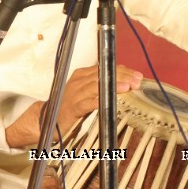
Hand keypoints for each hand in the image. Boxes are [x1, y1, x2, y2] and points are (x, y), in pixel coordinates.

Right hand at [5, 65, 142, 147]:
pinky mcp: (71, 108)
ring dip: (112, 86)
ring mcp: (74, 94)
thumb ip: (104, 84)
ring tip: (127, 88)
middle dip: (122, 77)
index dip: (124, 71)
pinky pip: (85, 103)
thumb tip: (127, 79)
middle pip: (103, 75)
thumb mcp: (89, 91)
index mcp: (83, 75)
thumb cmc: (73, 105)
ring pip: (96, 86)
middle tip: (137, 82)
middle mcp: (78, 81)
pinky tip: (106, 101)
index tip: (139, 76)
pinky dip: (96, 101)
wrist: (49, 120)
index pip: (107, 68)